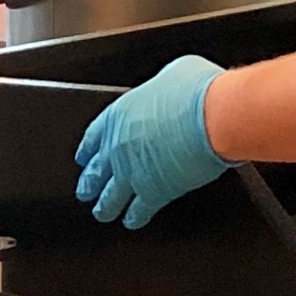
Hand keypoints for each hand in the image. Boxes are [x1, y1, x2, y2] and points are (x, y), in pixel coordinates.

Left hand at [73, 53, 228, 230]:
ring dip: (104, 207)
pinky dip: (134, 218)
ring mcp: (132, 173)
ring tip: (102, 213)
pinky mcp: (154, 193)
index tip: (83, 159)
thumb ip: (161, 88)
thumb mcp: (173, 74)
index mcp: (120, 115)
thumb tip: (168, 89)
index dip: (87, 151)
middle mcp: (118, 147)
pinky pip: (138, 210)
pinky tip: (132, 221)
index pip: (92, 138)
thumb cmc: (197, 91)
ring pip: (109, 197)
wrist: (212, 116)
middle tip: (85, 192)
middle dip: (89, 183)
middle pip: (96, 172)